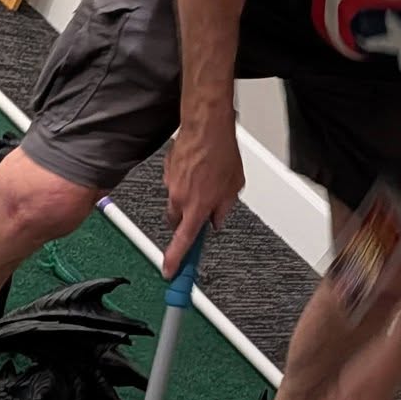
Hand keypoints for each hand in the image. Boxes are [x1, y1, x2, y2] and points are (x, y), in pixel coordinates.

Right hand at [164, 119, 243, 273]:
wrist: (205, 127)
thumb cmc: (220, 154)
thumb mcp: (233, 188)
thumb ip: (224, 209)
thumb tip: (218, 220)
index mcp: (196, 209)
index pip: (183, 243)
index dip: (175, 261)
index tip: (170, 272)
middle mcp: (179, 199)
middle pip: (177, 223)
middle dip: (187, 221)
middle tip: (202, 210)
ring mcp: (170, 185)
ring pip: (176, 202)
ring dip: (188, 199)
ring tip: (206, 181)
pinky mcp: (167, 171)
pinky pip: (174, 184)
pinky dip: (185, 181)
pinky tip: (199, 169)